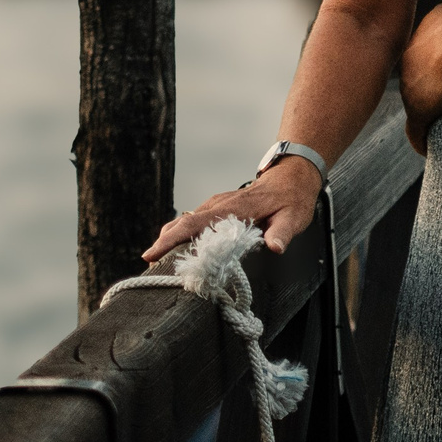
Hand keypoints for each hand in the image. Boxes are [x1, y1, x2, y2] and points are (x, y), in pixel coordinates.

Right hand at [142, 154, 320, 263]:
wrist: (292, 176)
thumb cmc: (292, 199)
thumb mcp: (293, 218)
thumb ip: (283, 232)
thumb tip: (275, 248)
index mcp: (234, 209)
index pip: (196, 224)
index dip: (172, 240)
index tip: (152, 254)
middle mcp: (220, 204)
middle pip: (183, 223)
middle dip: (163, 243)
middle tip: (149, 266)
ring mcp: (217, 204)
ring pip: (186, 221)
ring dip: (170, 239)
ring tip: (157, 263)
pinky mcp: (218, 207)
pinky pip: (194, 220)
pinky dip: (180, 234)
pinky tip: (175, 249)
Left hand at [401, 0, 441, 153]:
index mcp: (416, 41)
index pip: (420, 58)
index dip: (433, 68)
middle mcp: (407, 64)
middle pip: (414, 82)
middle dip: (426, 91)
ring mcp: (410, 88)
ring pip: (414, 105)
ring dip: (426, 115)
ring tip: (439, 127)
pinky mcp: (418, 110)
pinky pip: (415, 131)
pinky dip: (420, 140)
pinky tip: (426, 148)